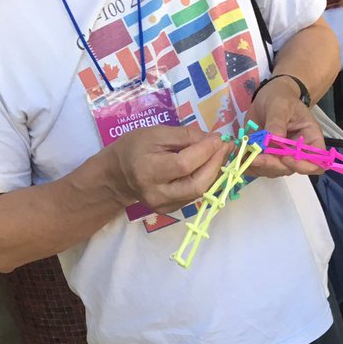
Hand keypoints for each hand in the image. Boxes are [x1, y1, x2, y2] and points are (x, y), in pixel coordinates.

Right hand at [100, 125, 230, 212]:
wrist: (118, 176)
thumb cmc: (133, 148)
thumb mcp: (154, 133)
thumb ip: (184, 136)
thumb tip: (211, 140)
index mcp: (148, 171)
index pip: (184, 165)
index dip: (205, 151)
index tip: (218, 138)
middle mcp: (157, 193)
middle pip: (197, 185)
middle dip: (216, 165)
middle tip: (225, 147)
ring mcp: (165, 205)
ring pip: (199, 192)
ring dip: (214, 172)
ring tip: (220, 154)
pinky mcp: (171, 210)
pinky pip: (195, 195)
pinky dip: (205, 179)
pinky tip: (208, 166)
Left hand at [245, 78, 326, 177]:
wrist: (267, 98)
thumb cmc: (281, 98)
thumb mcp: (280, 105)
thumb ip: (277, 122)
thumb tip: (273, 140)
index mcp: (310, 140)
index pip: (316, 163)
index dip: (302, 166)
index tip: (285, 157)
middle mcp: (298, 153)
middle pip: (290, 169)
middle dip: (272, 165)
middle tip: (255, 158)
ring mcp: (281, 157)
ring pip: (273, 171)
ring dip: (258, 166)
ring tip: (243, 154)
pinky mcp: (267, 157)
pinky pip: (259, 168)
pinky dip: (248, 165)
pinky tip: (239, 156)